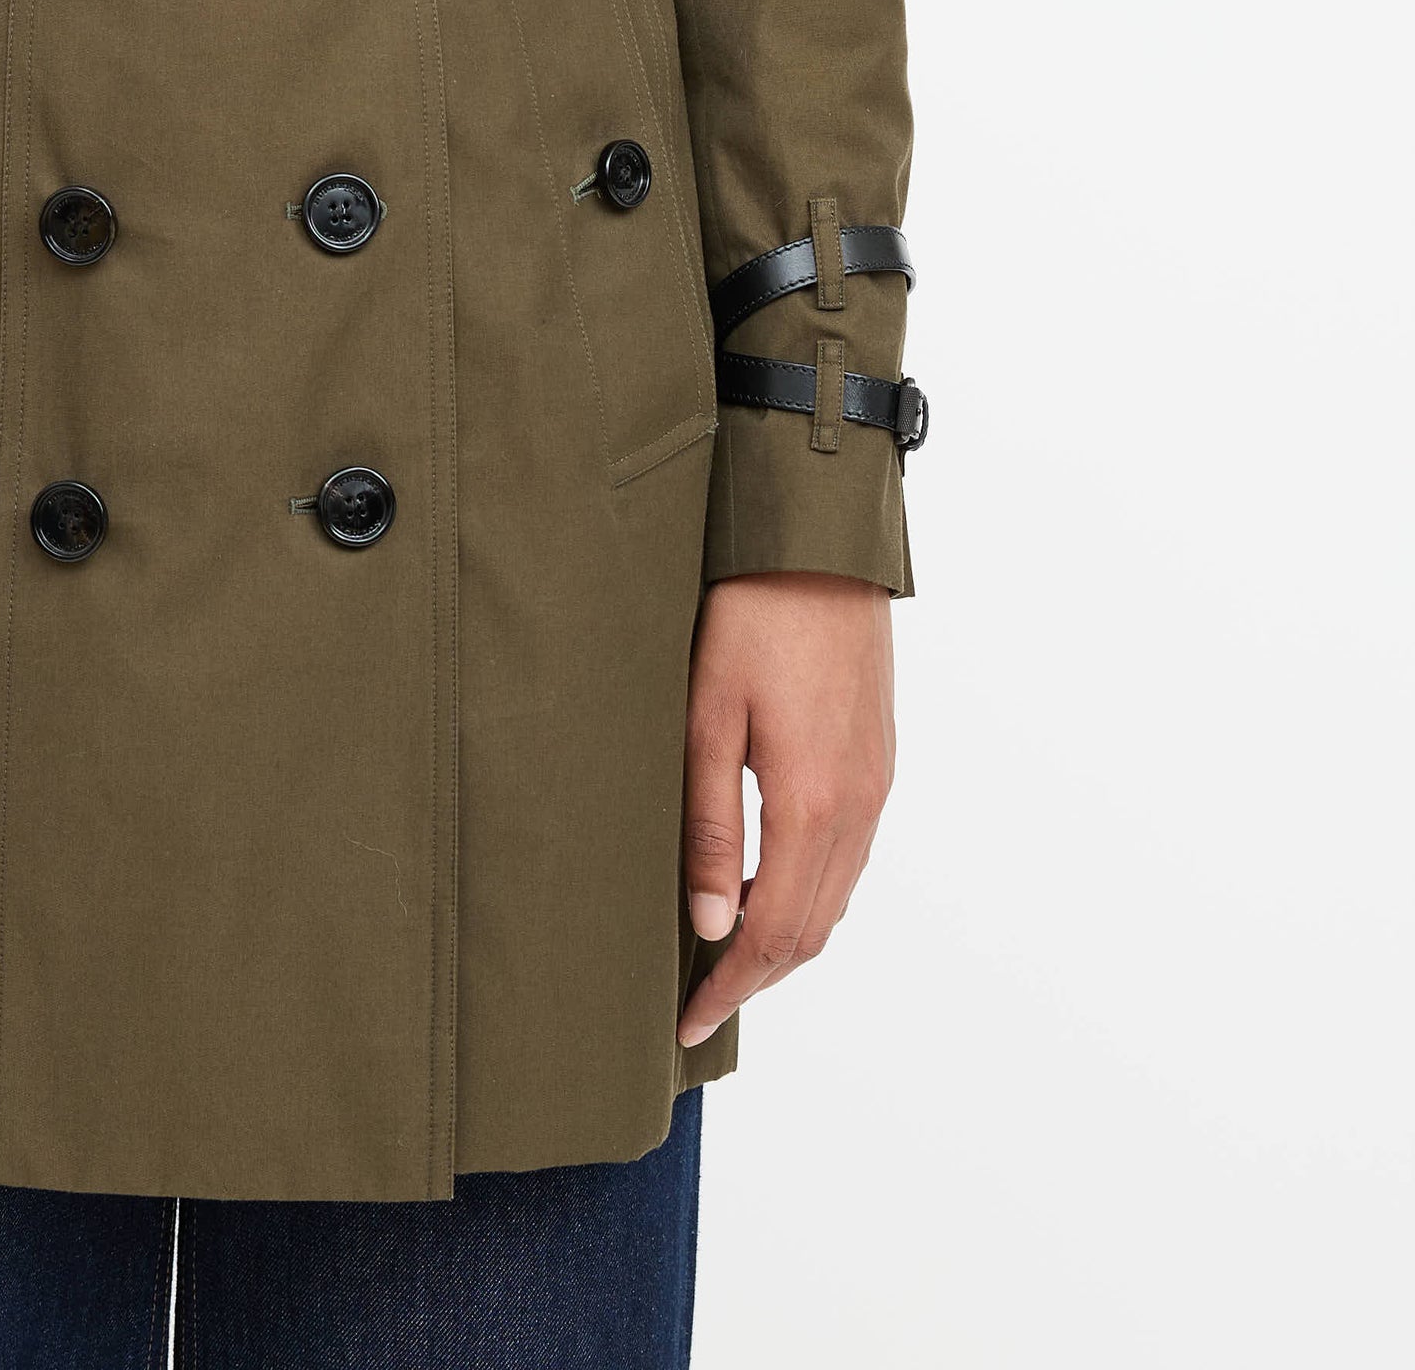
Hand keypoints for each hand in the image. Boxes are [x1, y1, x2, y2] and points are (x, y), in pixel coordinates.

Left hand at [677, 570, 893, 1049]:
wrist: (821, 543)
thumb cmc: (750, 616)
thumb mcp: (706, 716)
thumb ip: (710, 827)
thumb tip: (710, 926)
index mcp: (812, 804)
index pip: (772, 934)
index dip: (729, 987)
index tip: (687, 1021)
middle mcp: (858, 807)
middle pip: (811, 931)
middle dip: (755, 978)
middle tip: (699, 1004)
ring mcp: (876, 785)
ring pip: (835, 899)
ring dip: (784, 940)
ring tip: (724, 954)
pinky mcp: (878, 761)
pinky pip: (849, 858)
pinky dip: (810, 894)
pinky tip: (767, 885)